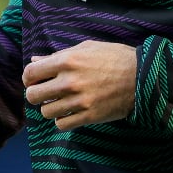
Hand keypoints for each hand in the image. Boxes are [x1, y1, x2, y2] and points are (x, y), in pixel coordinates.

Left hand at [22, 40, 136, 130]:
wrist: (144, 77)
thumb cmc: (115, 58)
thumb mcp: (86, 48)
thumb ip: (58, 55)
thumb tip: (35, 61)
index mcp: (67, 61)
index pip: (31, 73)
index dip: (29, 78)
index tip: (34, 80)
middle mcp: (70, 81)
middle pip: (34, 96)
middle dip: (36, 94)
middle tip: (45, 93)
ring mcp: (80, 101)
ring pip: (46, 112)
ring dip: (50, 108)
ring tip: (59, 103)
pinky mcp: (90, 116)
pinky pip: (62, 125)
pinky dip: (62, 120)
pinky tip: (69, 113)